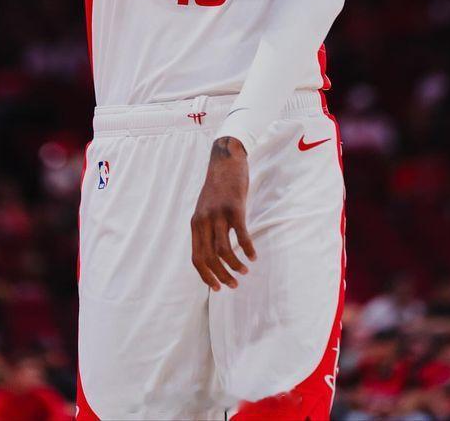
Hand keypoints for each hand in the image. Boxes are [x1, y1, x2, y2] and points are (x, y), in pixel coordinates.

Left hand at [190, 137, 256, 289]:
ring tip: (244, 272)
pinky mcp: (234, 208)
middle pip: (209, 257)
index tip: (217, 287)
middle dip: (221, 276)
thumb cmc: (218, 187)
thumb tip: (211, 253)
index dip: (206, 276)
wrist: (226, 161)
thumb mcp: (205, 208)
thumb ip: (206, 228)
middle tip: (234, 285)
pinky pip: (241, 234)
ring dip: (234, 266)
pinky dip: (247, 248)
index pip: (197, 258)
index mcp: (196, 223)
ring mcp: (218, 214)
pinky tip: (253, 256)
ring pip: (224, 250)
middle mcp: (204, 220)